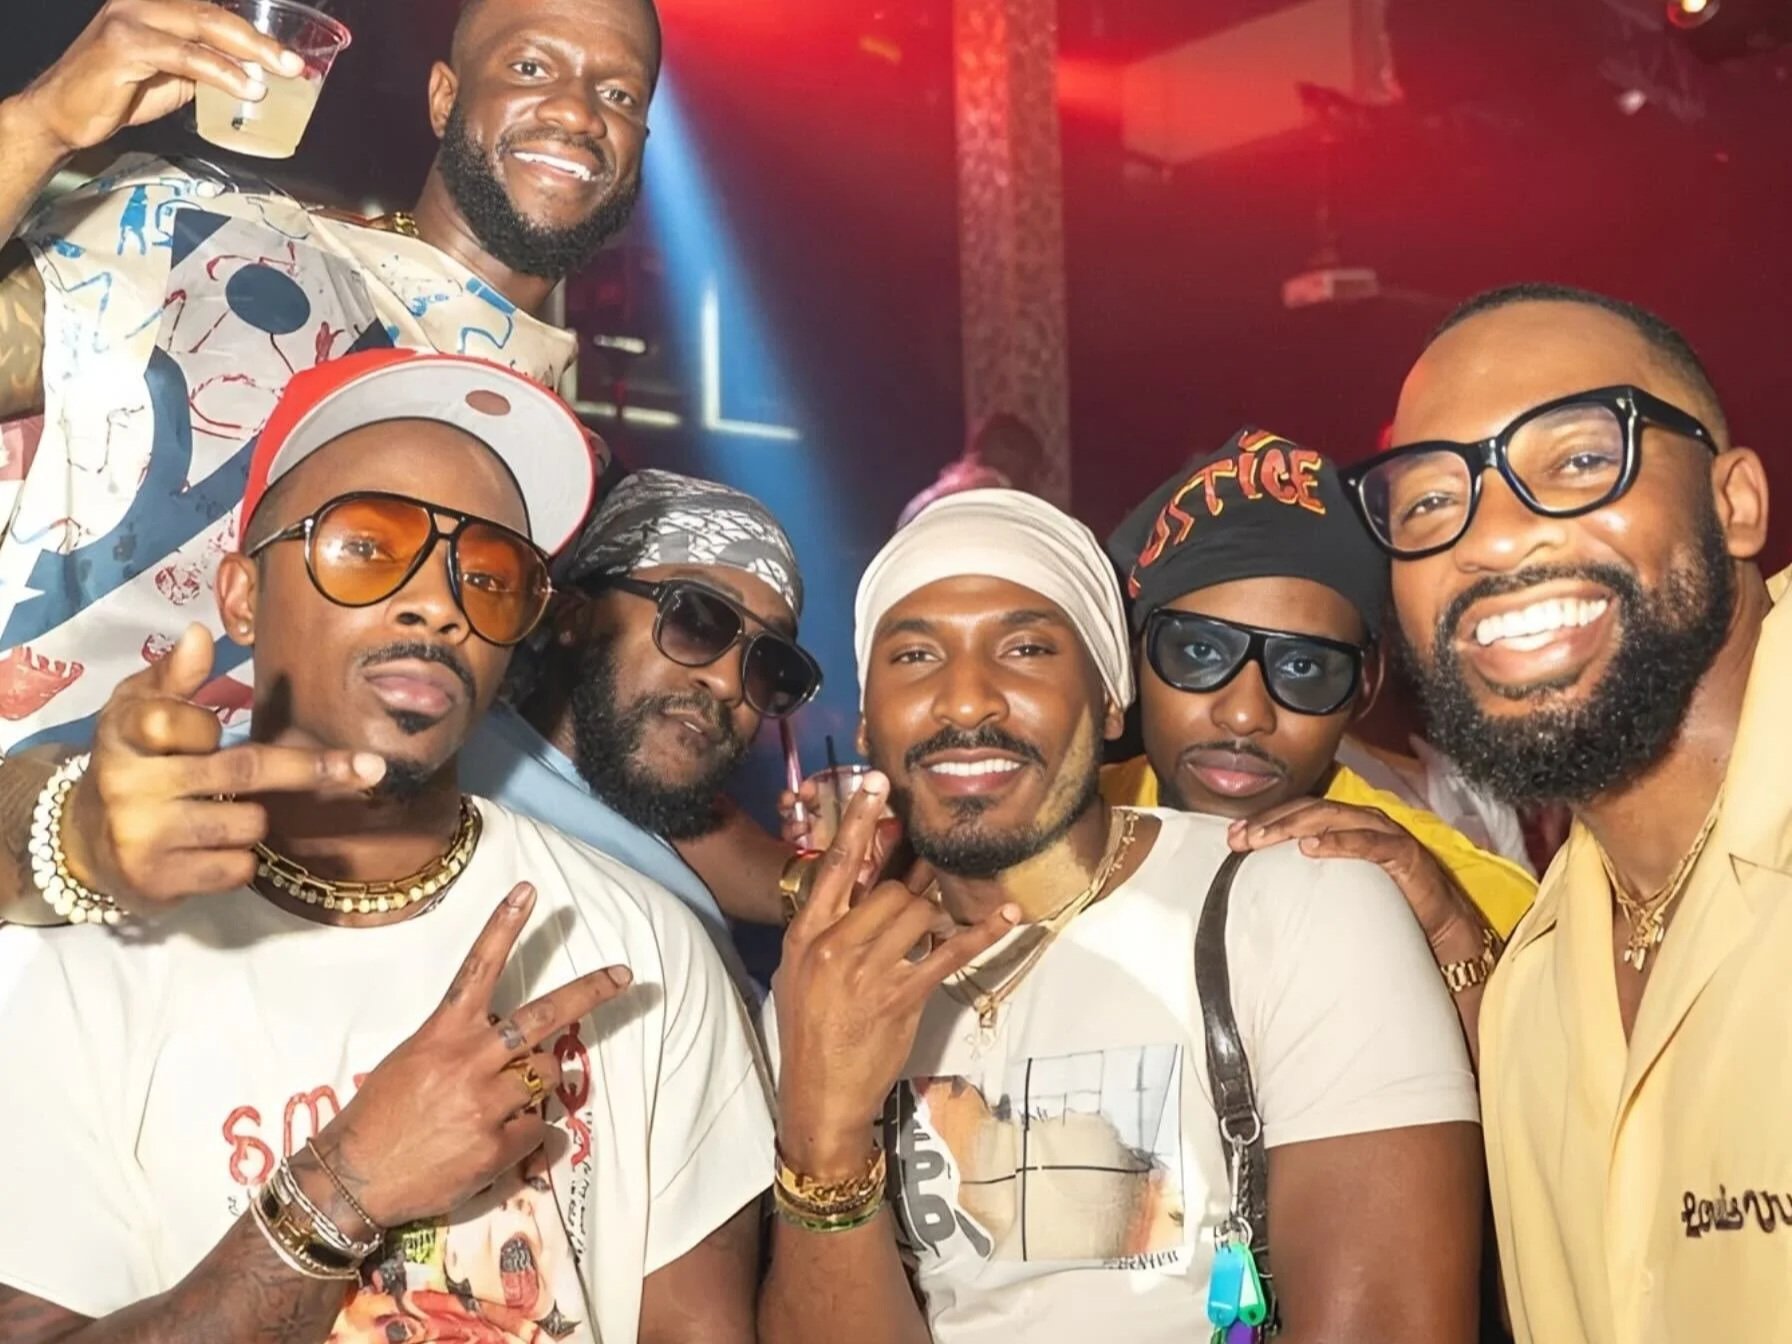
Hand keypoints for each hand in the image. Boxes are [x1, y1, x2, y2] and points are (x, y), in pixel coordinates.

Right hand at [13, 0, 304, 156]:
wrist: (64, 114)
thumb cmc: (118, 93)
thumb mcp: (172, 77)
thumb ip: (207, 68)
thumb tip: (251, 75)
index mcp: (155, 6)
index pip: (214, 12)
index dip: (254, 33)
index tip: (290, 56)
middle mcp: (142, 4)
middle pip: (214, 15)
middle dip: (261, 41)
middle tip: (294, 64)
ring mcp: (131, 20)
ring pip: (203, 29)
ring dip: (248, 54)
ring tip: (279, 76)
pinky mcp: (124, 46)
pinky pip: (185, 57)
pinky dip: (221, 73)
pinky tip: (246, 88)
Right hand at [63, 624, 387, 912]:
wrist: (83, 843)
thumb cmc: (131, 762)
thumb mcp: (137, 711)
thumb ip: (172, 675)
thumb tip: (199, 633)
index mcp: (125, 734)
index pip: (186, 720)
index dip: (209, 725)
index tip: (217, 729)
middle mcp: (130, 785)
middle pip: (243, 770)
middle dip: (310, 769)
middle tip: (369, 768)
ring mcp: (143, 836)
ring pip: (248, 823)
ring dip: (253, 821)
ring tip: (219, 815)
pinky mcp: (158, 880)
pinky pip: (237, 868)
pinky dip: (239, 861)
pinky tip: (209, 851)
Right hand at [316, 882, 633, 1228]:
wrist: (353, 1180)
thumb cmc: (379, 1115)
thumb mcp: (412, 1060)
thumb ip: (462, 1043)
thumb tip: (510, 1041)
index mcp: (444, 1033)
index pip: (478, 968)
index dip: (504, 927)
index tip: (529, 891)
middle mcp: (470, 1061)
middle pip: (544, 1016)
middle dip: (590, 991)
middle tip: (624, 975)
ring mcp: (487, 1104)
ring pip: (549, 1075)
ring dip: (541, 1083)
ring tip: (506, 1099)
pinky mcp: (498, 1147)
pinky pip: (540, 1128)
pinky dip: (527, 1132)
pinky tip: (495, 1141)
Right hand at [773, 771, 1016, 1175]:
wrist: (818, 1093)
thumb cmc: (811, 1029)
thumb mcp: (801, 970)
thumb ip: (830, 926)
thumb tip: (868, 882)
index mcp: (806, 934)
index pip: (835, 865)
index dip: (859, 821)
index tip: (879, 784)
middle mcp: (834, 946)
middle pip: (891, 889)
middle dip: (914, 890)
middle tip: (931, 879)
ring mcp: (869, 973)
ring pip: (919, 913)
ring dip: (937, 916)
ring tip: (939, 925)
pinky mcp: (902, 997)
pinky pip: (950, 952)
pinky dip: (984, 932)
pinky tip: (1010, 917)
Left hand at [1227, 797, 1477, 949]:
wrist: (1440, 926)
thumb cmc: (1387, 903)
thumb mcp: (1339, 887)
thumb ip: (1308, 879)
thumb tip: (1264, 889)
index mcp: (1346, 826)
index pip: (1298, 812)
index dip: (1265, 819)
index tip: (1232, 837)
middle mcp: (1363, 822)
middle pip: (1309, 810)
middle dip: (1271, 822)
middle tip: (1241, 839)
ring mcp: (1384, 834)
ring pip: (1333, 817)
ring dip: (1294, 826)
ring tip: (1264, 839)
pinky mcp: (1404, 853)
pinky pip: (1368, 842)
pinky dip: (1339, 841)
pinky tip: (1311, 847)